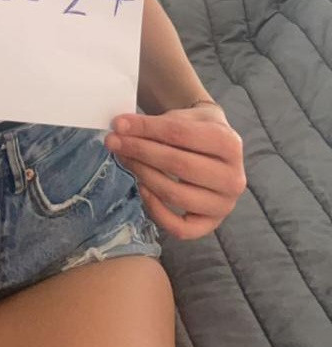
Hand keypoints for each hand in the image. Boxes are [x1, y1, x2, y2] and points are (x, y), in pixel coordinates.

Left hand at [104, 104, 245, 239]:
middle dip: (140, 151)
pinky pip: (181, 229)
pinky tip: (142, 188)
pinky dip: (157, 211)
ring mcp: (224, 205)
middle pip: (179, 165)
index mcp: (230, 143)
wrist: (214, 147)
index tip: (119, 124)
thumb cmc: (195, 129)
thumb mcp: (182, 117)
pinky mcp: (211, 224)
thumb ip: (155, 123)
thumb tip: (121, 128)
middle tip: (113, 141)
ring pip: (177, 195)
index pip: (181, 134)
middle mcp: (233, 178)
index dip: (146, 128)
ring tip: (124, 158)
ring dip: (143, 175)